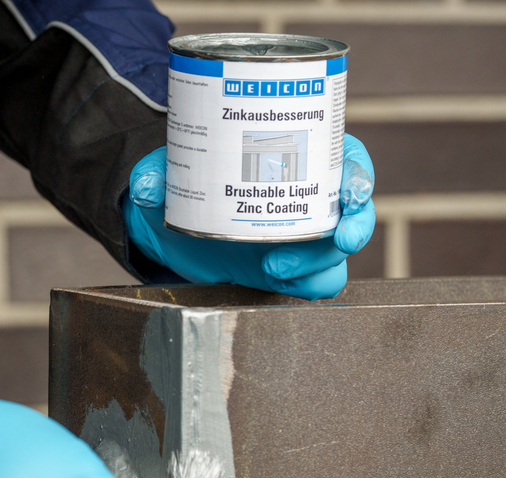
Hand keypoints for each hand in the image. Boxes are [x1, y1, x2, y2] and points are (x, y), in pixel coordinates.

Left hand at [122, 134, 374, 300]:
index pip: (347, 161)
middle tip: (336, 240)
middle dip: (355, 227)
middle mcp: (310, 201)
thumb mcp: (173, 170)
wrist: (175, 228)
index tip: (351, 192)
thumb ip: (158, 172)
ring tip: (272, 270)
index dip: (359, 175)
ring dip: (317, 266)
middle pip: (355, 213)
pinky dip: (302, 290)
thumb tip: (145, 185)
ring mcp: (304, 241)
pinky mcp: (290, 274)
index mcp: (299, 160)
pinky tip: (272, 287)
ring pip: (337, 257)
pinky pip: (314, 286)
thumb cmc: (189, 185)